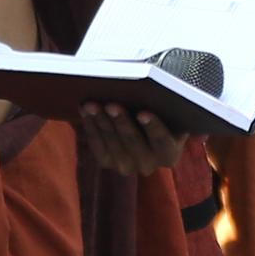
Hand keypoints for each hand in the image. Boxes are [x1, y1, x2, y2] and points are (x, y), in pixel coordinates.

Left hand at [69, 103, 189, 177]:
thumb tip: (150, 89)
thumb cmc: (160, 109)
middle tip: (112, 105)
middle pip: (134, 142)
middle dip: (122, 122)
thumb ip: (163, 104)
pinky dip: (90, 125)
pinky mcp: (106, 161)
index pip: (163, 141)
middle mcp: (149, 165)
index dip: (154, 127)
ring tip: (92, 104)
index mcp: (169, 153)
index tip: (143, 113)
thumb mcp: (166, 109)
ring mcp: (126, 166)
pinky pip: (96, 144)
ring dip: (101, 121)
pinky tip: (85, 110)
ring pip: (112, 142)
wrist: (143, 123)